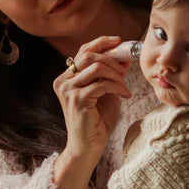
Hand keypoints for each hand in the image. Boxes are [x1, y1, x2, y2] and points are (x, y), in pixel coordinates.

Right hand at [53, 36, 131, 159]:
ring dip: (116, 74)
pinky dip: (117, 87)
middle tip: (125, 71)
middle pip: (89, 56)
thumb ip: (111, 74)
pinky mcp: (77, 100)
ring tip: (124, 85)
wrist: (88, 146)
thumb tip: (125, 56)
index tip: (119, 42)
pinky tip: (124, 95)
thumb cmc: (96, 121)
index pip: (83, 51)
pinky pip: (102, 84)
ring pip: (96, 67)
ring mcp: (68, 90)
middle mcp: (63, 81)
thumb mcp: (105, 92)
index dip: (102, 43)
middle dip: (112, 59)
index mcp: (66, 78)